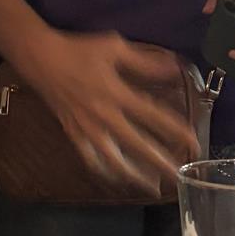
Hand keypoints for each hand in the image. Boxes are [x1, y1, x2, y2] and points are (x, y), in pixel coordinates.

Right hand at [17, 29, 197, 183]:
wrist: (39, 58)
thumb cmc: (78, 50)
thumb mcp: (114, 47)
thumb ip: (145, 62)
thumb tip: (173, 68)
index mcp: (116, 93)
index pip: (153, 116)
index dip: (175, 130)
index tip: (194, 143)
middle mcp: (104, 116)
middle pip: (138, 146)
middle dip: (160, 163)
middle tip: (179, 177)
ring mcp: (87, 128)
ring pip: (114, 160)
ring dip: (134, 175)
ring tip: (151, 187)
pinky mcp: (73, 134)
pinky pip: (90, 158)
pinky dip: (105, 171)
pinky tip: (116, 178)